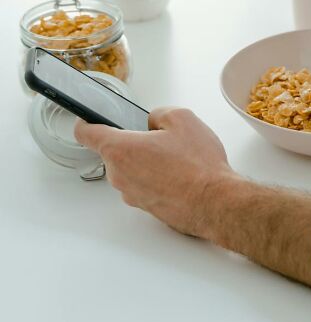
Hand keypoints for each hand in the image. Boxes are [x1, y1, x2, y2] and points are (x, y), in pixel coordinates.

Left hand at [74, 108, 231, 237]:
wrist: (215, 203)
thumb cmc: (199, 167)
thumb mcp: (182, 118)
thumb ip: (159, 113)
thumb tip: (153, 121)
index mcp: (120, 149)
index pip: (85, 133)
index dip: (86, 121)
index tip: (88, 118)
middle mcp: (119, 175)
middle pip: (114, 151)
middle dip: (133, 143)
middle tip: (160, 139)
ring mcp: (131, 194)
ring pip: (131, 169)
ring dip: (147, 162)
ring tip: (176, 160)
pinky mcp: (145, 207)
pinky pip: (144, 185)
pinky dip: (157, 179)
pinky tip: (180, 175)